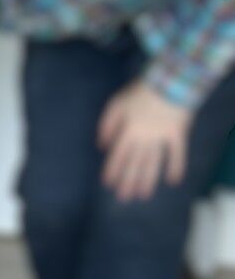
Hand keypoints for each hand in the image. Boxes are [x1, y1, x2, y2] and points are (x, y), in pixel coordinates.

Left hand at [97, 81, 191, 201]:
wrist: (170, 79)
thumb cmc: (140, 91)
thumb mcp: (116, 103)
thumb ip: (106, 125)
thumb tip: (101, 147)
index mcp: (128, 131)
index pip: (117, 156)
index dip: (112, 170)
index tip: (108, 184)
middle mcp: (143, 138)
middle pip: (134, 164)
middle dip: (128, 182)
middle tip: (124, 198)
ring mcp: (161, 137)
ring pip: (153, 163)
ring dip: (148, 180)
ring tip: (144, 195)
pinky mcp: (178, 133)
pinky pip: (178, 153)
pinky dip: (177, 167)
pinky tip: (173, 182)